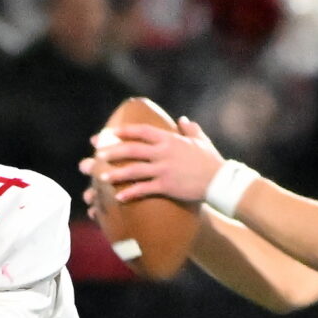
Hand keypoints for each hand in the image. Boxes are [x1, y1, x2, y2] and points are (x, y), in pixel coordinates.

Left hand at [88, 119, 224, 207]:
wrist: (220, 181)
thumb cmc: (211, 160)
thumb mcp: (201, 141)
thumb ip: (190, 129)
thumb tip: (183, 119)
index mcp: (169, 140)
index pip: (141, 131)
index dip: (124, 131)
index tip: (110, 133)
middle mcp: (163, 153)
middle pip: (131, 150)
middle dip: (112, 152)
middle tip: (97, 155)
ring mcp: (163, 169)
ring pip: (133, 170)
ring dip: (115, 174)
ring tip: (101, 177)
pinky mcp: (166, 186)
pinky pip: (143, 189)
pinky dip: (130, 193)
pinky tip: (119, 197)